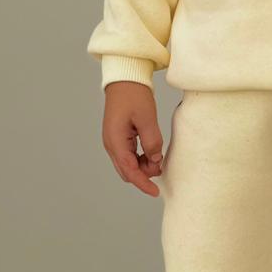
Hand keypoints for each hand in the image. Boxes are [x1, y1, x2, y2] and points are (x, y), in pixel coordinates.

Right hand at [103, 81, 165, 195]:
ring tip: (157, 158)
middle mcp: (111, 144)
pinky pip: (128, 155)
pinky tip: (151, 153)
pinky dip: (140, 159)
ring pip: (127, 164)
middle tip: (161, 167)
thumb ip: (152, 141)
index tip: (155, 192)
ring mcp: (113, 141)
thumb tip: (155, 159)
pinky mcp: (118, 137)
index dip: (143, 183)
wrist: (125, 79)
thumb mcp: (147, 118)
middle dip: (144, 175)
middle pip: (127, 171)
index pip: (129, 170)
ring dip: (142, 166)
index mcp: (116, 141)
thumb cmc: (134, 95)